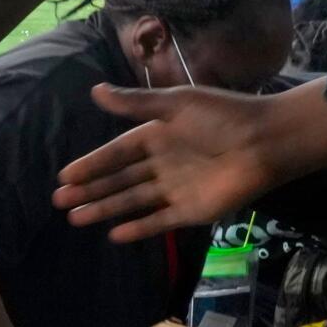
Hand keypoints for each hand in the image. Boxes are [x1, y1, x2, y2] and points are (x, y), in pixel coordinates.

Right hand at [53, 84, 279, 241]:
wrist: (266, 141)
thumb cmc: (222, 116)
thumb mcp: (175, 104)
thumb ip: (135, 103)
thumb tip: (94, 90)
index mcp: (157, 135)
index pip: (116, 153)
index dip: (91, 164)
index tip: (65, 175)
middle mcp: (162, 164)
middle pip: (119, 180)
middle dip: (90, 190)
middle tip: (60, 200)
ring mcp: (176, 189)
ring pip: (132, 201)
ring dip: (105, 209)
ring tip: (75, 218)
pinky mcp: (192, 211)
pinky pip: (159, 221)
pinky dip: (138, 228)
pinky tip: (114, 235)